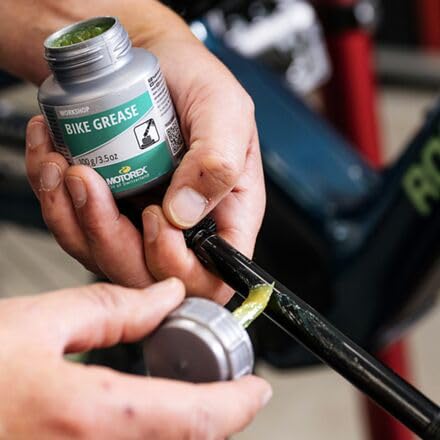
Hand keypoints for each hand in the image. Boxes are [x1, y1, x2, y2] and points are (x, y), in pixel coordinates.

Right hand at [0, 279, 271, 438]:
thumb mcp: (37, 322)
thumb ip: (112, 309)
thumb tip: (166, 296)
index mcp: (89, 417)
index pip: (196, 419)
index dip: (237, 404)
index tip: (258, 388)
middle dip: (213, 414)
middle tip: (222, 381)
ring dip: (183, 425)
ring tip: (185, 385)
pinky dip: (150, 432)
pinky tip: (139, 407)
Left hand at [21, 0, 264, 302]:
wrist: (151, 58)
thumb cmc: (195, 82)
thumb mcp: (225, 110)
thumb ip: (218, 163)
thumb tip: (185, 213)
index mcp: (226, 213)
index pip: (211, 274)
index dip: (179, 265)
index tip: (155, 217)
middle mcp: (185, 226)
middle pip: (148, 275)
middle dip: (109, 237)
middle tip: (90, 183)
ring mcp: (142, 221)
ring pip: (103, 255)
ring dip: (72, 216)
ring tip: (66, 165)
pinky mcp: (109, 209)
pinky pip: (75, 227)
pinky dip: (54, 197)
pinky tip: (53, 160)